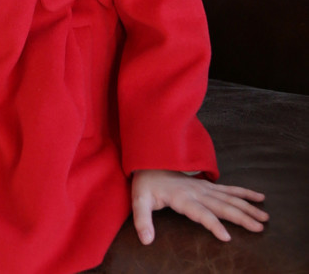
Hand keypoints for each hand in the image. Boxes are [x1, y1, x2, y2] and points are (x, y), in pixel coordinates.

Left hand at [131, 169, 267, 244]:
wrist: (148, 163)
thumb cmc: (145, 185)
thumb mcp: (139, 201)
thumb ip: (142, 221)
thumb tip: (146, 240)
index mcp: (181, 198)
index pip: (200, 213)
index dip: (213, 224)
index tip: (227, 237)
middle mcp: (196, 192)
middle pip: (221, 206)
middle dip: (241, 217)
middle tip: (259, 227)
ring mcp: (203, 188)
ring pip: (229, 197)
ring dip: (247, 206)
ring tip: (265, 216)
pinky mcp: (206, 186)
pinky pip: (228, 189)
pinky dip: (244, 193)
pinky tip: (259, 197)